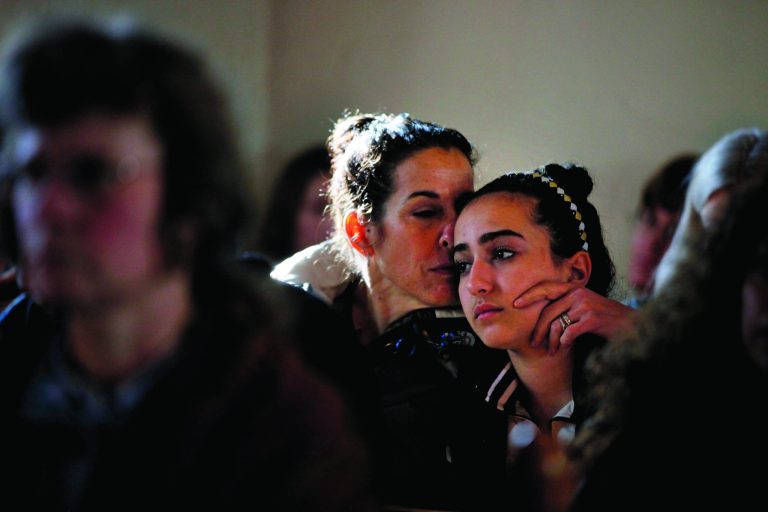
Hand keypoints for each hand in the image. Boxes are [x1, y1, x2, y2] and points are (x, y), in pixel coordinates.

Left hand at [513, 281, 636, 353]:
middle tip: (534, 343)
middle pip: (548, 312)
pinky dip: (564, 342)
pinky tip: (565, 348)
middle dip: (538, 330)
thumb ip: (566, 307)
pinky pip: (569, 333)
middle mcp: (578, 293)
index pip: (546, 288)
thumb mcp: (584, 307)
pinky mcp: (592, 319)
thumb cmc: (604, 319)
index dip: (529, 295)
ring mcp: (585, 305)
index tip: (515, 304)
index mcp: (574, 289)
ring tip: (551, 351)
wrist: (630, 325)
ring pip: (557, 325)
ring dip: (552, 341)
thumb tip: (543, 319)